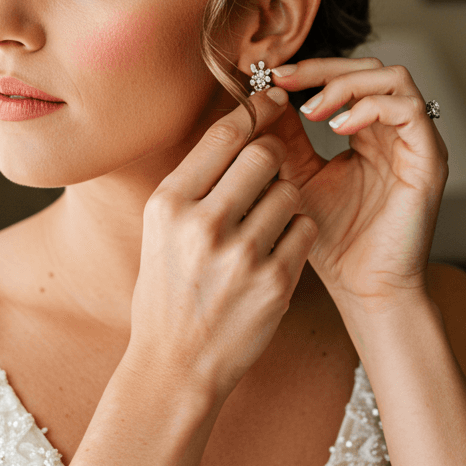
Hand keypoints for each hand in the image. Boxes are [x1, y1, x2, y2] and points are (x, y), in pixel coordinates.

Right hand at [129, 88, 317, 402]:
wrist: (176, 366)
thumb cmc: (169, 291)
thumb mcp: (161, 230)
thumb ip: (196, 181)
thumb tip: (240, 125)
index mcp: (168, 204)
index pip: (223, 135)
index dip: (254, 110)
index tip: (271, 99)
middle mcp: (202, 225)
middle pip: (264, 155)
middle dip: (273, 157)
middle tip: (269, 172)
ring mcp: (241, 255)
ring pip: (290, 190)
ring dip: (285, 199)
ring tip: (264, 224)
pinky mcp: (275, 282)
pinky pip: (304, 228)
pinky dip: (296, 233)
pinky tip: (275, 251)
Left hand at [270, 57, 448, 308]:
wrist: (363, 289)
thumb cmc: (333, 242)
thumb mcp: (297, 177)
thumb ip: (285, 138)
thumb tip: (260, 97)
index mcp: (369, 132)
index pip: (345, 77)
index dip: (308, 70)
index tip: (268, 77)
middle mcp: (397, 131)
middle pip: (370, 67)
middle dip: (323, 68)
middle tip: (282, 80)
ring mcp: (417, 142)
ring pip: (393, 77)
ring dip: (346, 84)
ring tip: (309, 111)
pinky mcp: (430, 159)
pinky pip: (408, 109)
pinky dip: (369, 108)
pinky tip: (337, 129)